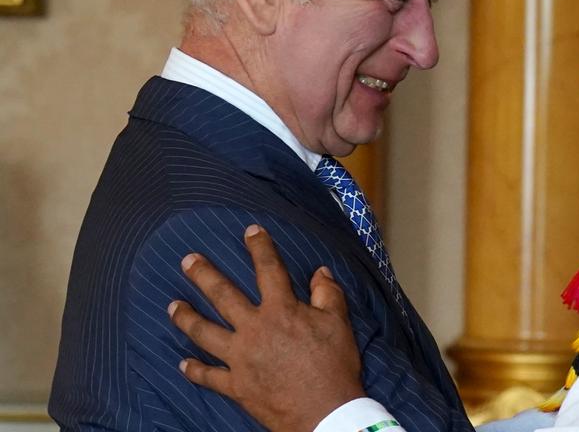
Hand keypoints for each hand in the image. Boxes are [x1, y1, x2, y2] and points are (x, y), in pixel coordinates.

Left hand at [168, 224, 364, 431]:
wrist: (325, 414)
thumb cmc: (335, 366)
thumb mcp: (339, 323)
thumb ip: (328, 294)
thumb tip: (320, 273)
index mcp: (282, 310)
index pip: (268, 269)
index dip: (259, 247)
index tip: (250, 230)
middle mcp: (255, 330)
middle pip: (223, 296)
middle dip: (203, 275)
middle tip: (187, 260)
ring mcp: (241, 359)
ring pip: (205, 333)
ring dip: (186, 318)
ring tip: (172, 306)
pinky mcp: (236, 386)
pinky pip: (209, 376)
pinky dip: (194, 370)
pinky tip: (183, 363)